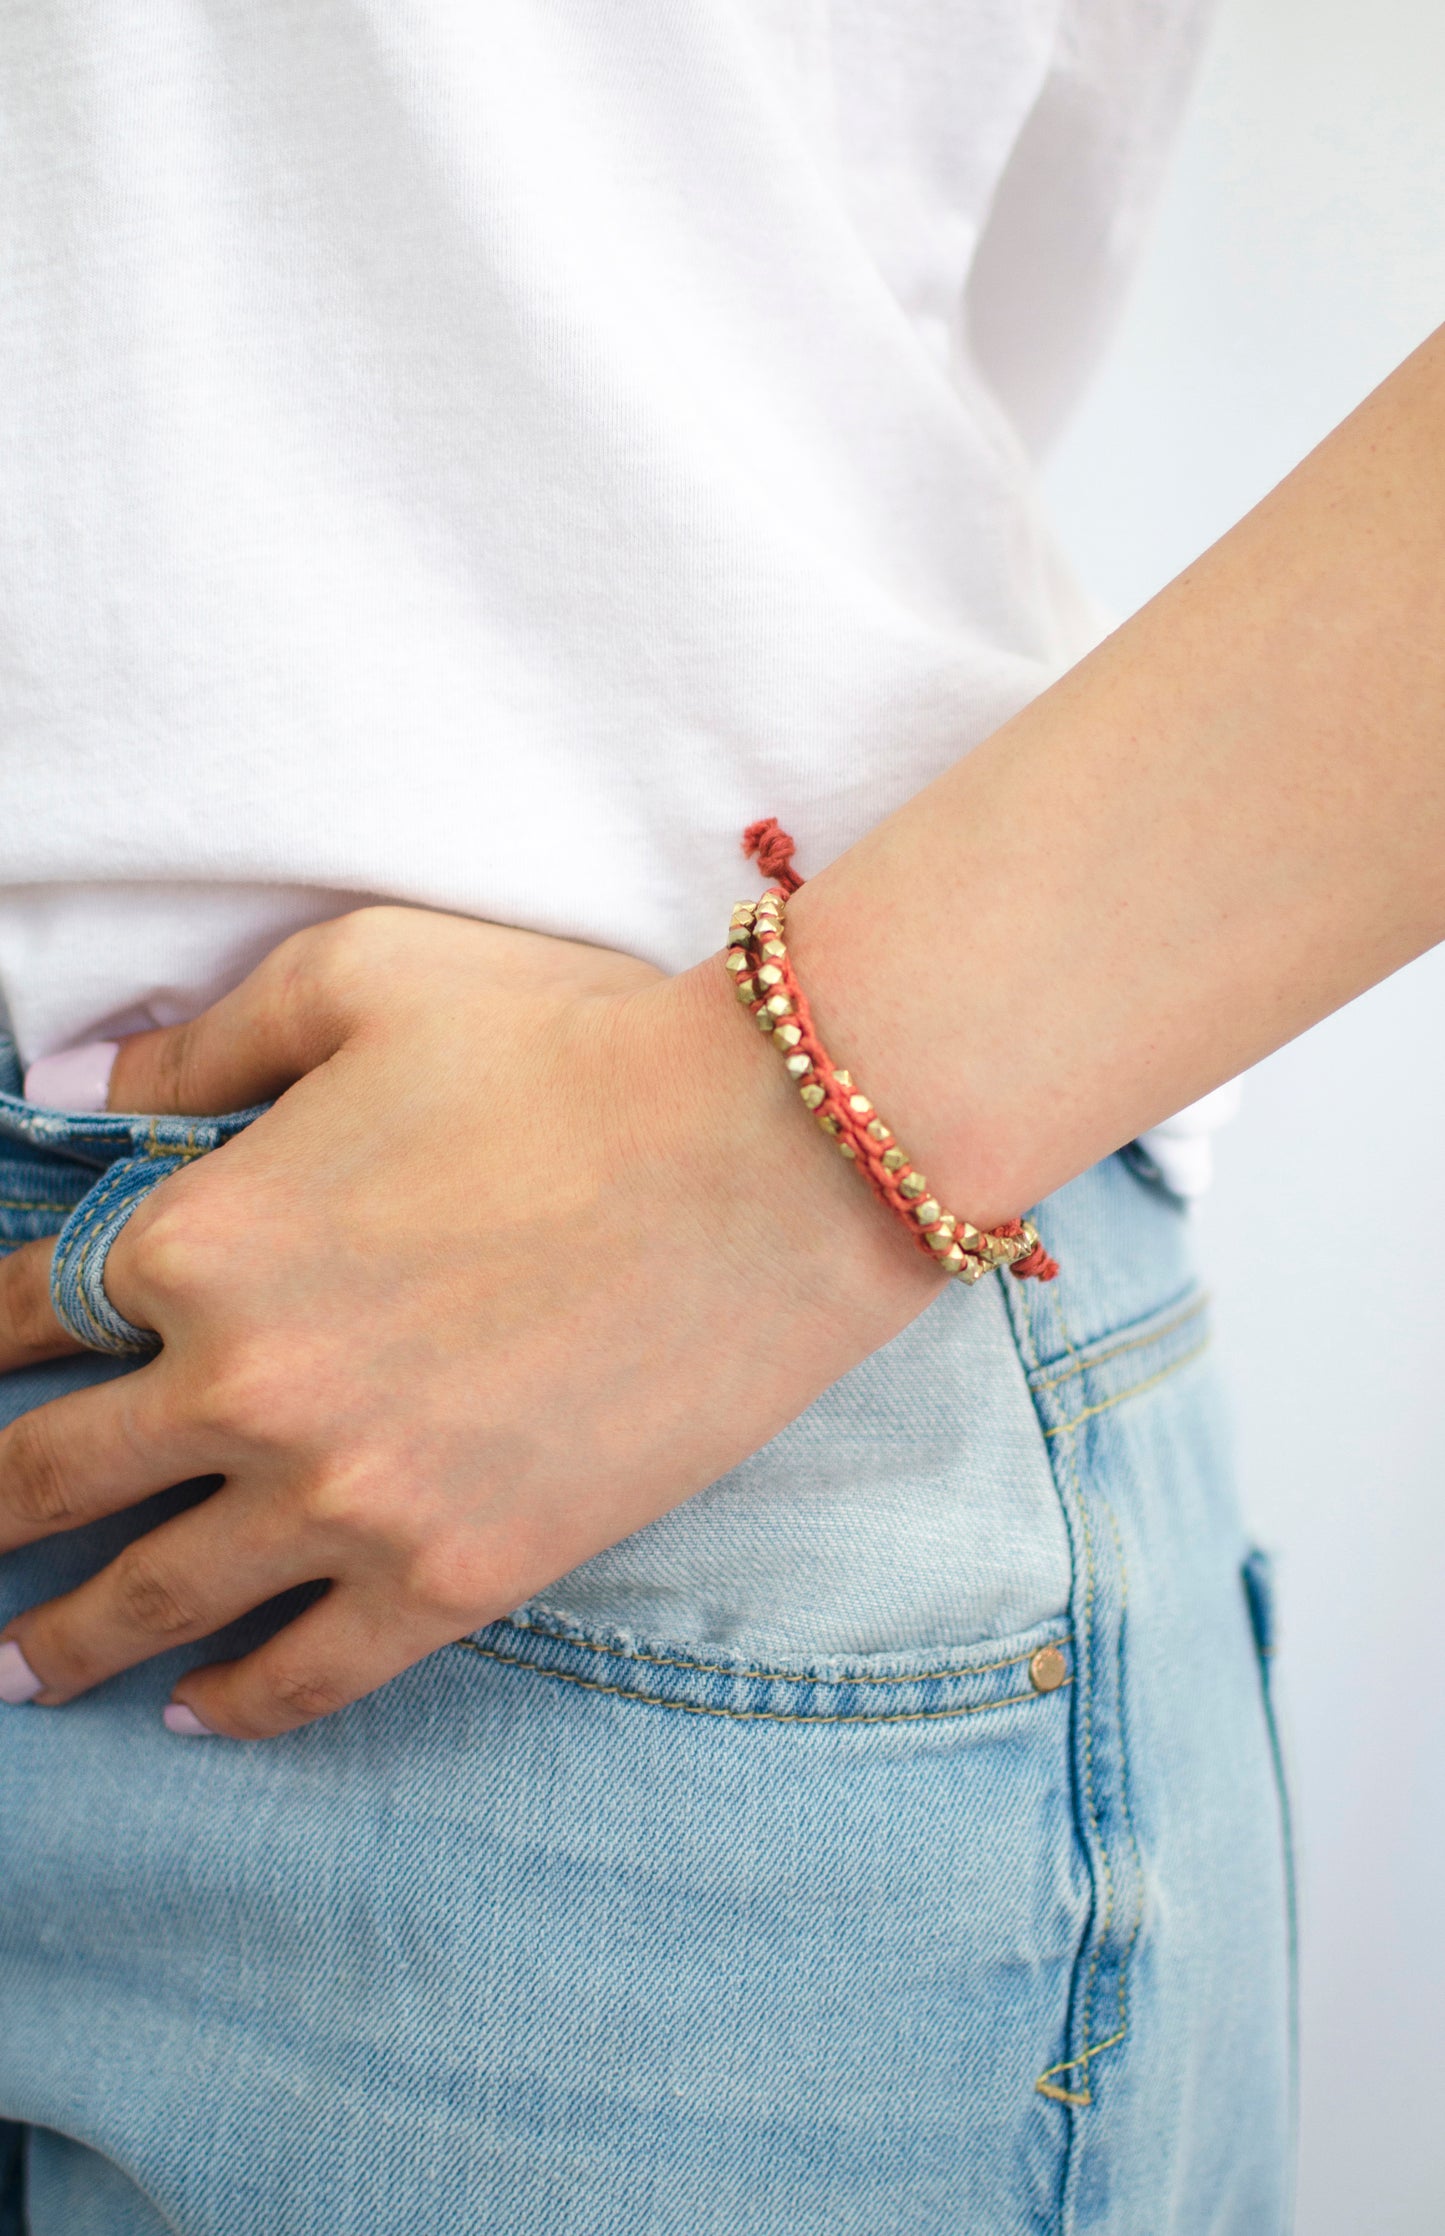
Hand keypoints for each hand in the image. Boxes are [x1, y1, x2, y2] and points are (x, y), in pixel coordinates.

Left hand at [0, 908, 931, 1736]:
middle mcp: (242, 1390)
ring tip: (18, 1670)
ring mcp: (345, 1501)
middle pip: (49, 1479)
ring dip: (61, 1641)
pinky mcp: (453, 1575)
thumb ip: (199, 1042)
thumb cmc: (567, 1044)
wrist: (767, 1160)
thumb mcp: (361, 977)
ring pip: (151, 1602)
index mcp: (201, 1239)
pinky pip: (305, 1675)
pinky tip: (195, 1709)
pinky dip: (233, 1703)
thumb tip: (76, 1090)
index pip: (21, 1311)